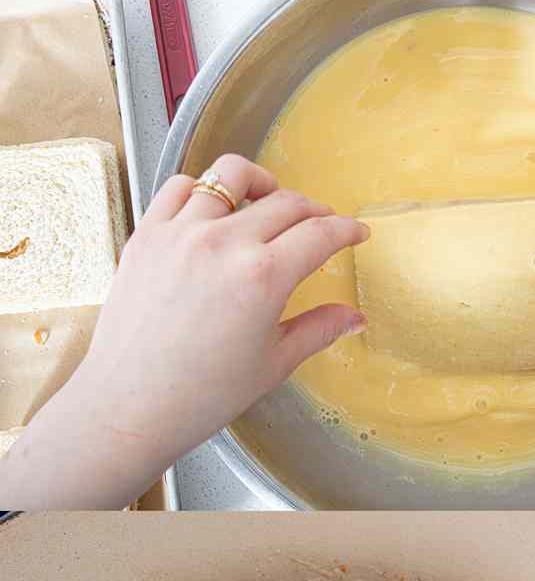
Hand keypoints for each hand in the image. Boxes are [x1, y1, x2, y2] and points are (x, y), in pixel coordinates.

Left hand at [0, 154, 366, 508]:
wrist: (131, 403)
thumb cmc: (206, 393)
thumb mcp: (274, 362)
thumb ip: (319, 329)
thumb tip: (355, 318)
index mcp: (264, 277)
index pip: (320, 234)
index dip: (347, 229)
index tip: (357, 232)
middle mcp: (224, 243)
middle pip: (286, 202)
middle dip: (314, 211)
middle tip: (321, 226)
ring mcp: (181, 232)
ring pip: (231, 176)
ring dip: (261, 184)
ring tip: (267, 200)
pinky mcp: (147, 234)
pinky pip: (181, 187)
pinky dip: (205, 190)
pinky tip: (216, 210)